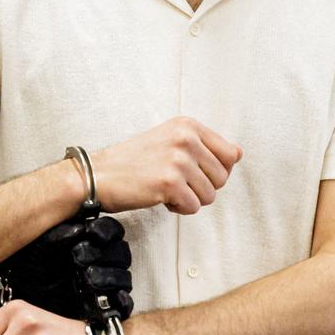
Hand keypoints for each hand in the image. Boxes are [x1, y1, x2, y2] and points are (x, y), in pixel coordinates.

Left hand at [0, 214, 133, 320]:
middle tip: (78, 258)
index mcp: (89, 240)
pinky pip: (124, 305)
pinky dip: (123, 301)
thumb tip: (81, 229)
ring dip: (108, 277)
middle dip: (103, 255)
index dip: (106, 231)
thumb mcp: (41, 246)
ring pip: (124, 277)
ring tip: (86, 279)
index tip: (93, 233)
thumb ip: (60, 235)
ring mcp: (105, 283)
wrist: (23, 295)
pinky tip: (115, 297)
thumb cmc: (31, 266)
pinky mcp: (105, 305)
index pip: (112, 230)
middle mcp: (101, 260)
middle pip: (121, 253)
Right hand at [89, 117, 240, 214]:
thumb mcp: (169, 140)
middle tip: (175, 183)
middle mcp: (185, 139)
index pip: (231, 154)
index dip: (216, 170)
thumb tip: (238, 155)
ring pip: (210, 195)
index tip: (194, 172)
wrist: (97, 175)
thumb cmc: (131, 161)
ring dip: (189, 199)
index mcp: (187, 125)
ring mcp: (178, 160)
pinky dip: (178, 209)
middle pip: (222, 177)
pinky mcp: (170, 183)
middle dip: (201, 187)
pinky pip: (193, 207)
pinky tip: (159, 197)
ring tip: (165, 189)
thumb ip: (202, 145)